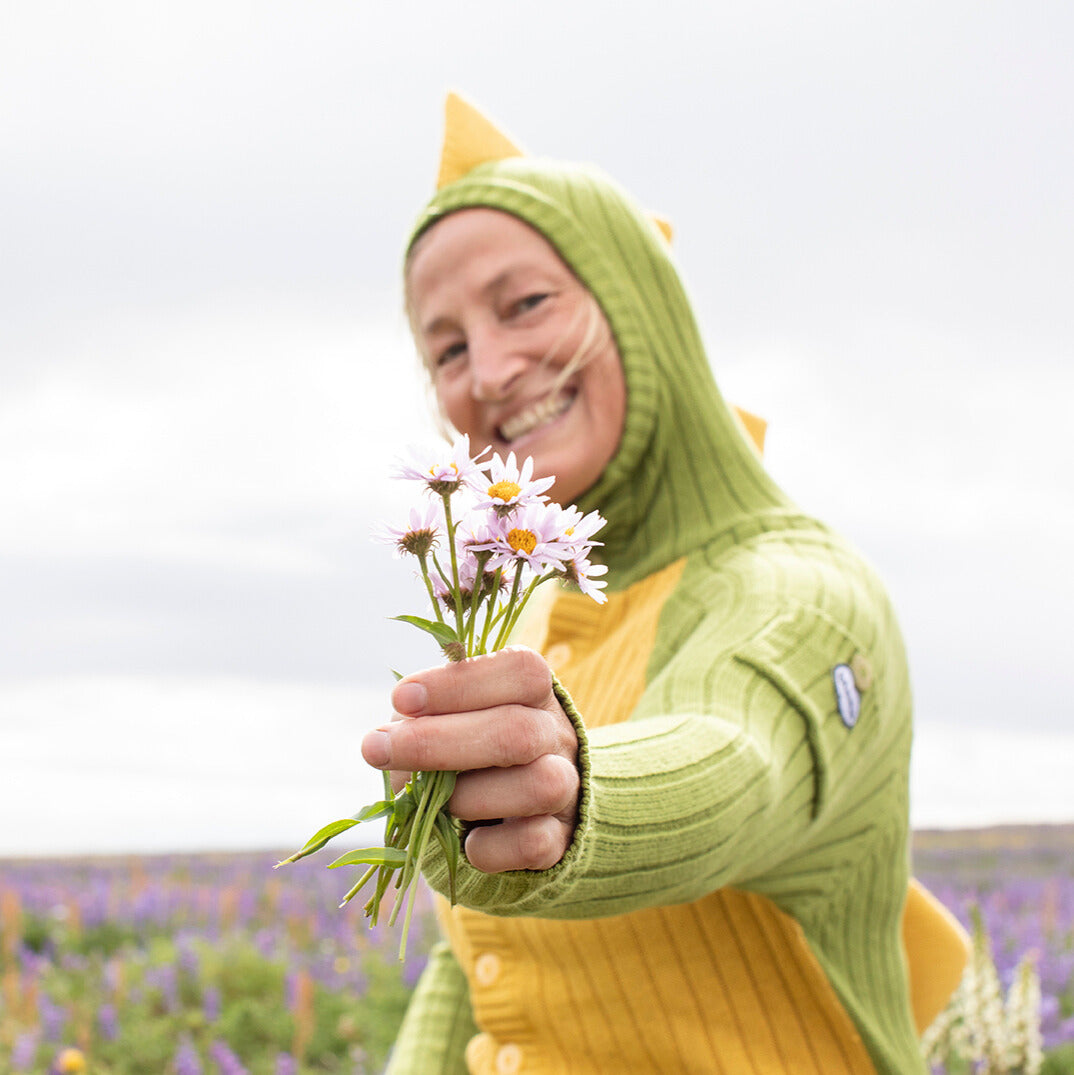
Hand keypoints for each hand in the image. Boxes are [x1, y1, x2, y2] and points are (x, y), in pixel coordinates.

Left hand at [361, 646, 579, 873]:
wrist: (523, 805)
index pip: (519, 670)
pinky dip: (489, 847)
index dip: (459, 683)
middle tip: (377, 749)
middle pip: (519, 731)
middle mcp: (557, 734)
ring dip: (469, 796)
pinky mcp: (561, 838)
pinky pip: (533, 844)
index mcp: (533, 691)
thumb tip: (388, 743)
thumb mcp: (448, 719)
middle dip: (439, 743)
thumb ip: (422, 721)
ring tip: (437, 802)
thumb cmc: (471, 746)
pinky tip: (466, 840)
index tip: (401, 698)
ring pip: (540, 785)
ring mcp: (568, 788)